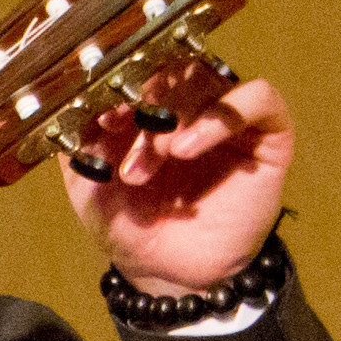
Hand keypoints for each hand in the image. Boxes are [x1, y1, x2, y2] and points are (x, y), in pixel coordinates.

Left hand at [65, 71, 295, 297]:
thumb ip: (78, 144)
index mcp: (148, 107)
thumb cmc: (132, 227)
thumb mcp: (89, 185)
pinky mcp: (267, 134)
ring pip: (207, 79)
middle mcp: (190, 105)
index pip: (139, 66)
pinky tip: (187, 148)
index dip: (119, 83)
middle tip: (125, 135)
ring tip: (158, 156)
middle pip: (172, 67)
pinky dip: (220, 116)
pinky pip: (257, 98)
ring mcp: (229, 116)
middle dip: (144, 101)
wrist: (169, 274)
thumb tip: (73, 104)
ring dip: (175, 114)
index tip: (100, 114)